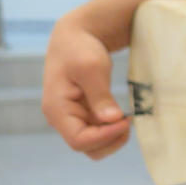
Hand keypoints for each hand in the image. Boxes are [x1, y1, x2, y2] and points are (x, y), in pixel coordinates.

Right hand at [41, 15, 130, 159]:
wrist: (77, 36)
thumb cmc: (80, 48)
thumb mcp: (92, 68)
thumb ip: (100, 95)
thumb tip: (111, 119)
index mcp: (56, 109)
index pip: (79, 140)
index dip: (105, 136)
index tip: (125, 120)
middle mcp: (61, 118)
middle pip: (86, 148)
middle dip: (110, 140)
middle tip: (128, 121)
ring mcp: (72, 118)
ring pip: (94, 144)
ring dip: (113, 138)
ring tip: (127, 119)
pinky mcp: (83, 114)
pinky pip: (99, 133)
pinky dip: (113, 129)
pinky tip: (122, 116)